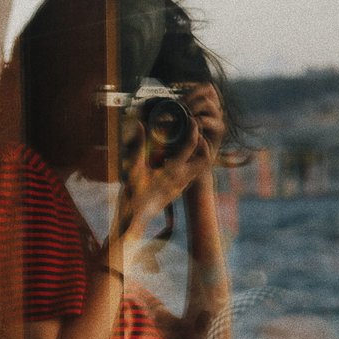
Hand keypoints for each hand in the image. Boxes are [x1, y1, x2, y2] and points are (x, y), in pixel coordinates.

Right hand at [113, 88, 220, 240]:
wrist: (134, 219)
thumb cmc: (132, 194)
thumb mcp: (134, 167)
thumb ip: (139, 145)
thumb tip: (140, 124)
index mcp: (173, 170)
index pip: (191, 145)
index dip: (193, 129)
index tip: (191, 119)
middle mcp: (182, 179)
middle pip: (206, 158)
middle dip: (204, 143)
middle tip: (194, 133)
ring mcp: (182, 187)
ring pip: (201, 168)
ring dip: (199, 155)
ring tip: (188, 145)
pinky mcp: (178, 192)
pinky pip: (193, 176)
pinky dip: (191, 164)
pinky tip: (178, 159)